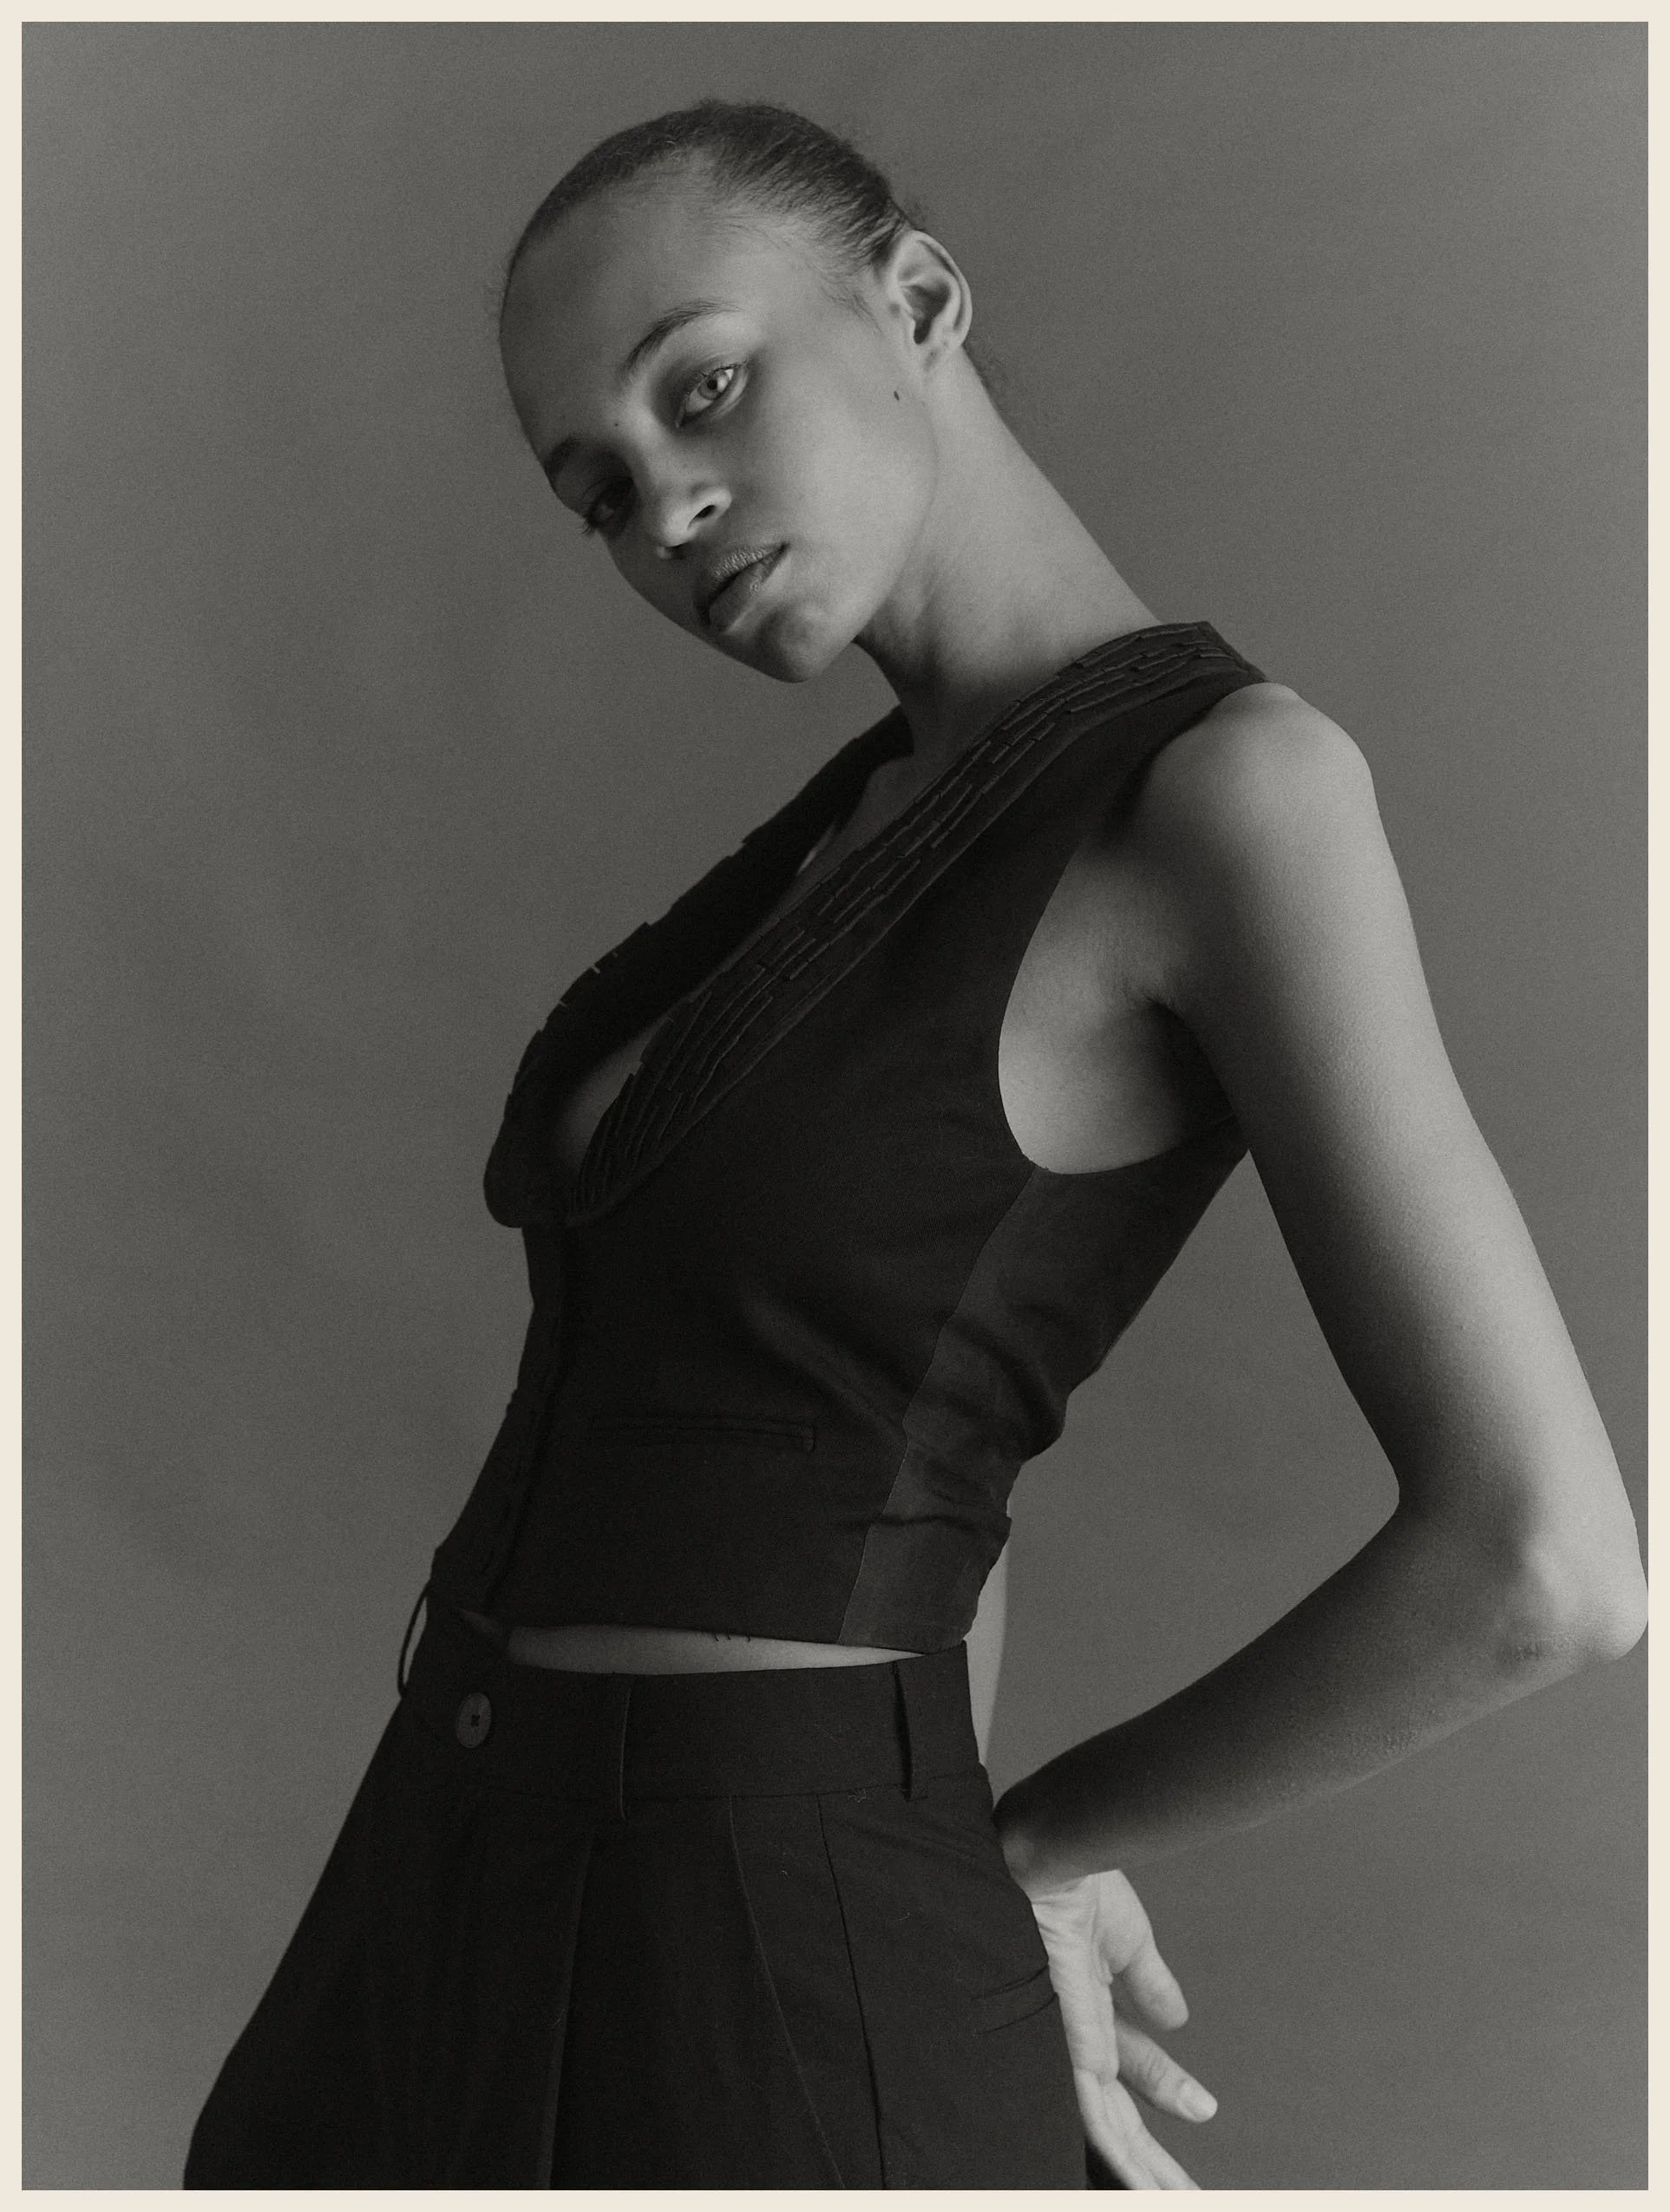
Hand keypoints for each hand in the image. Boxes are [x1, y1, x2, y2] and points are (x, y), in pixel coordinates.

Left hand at [1023, 1868, 1215, 2188]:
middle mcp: (1074, 2032)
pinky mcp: (1066, 2049)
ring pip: (1107, 2129)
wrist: (1053, 1853)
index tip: (1203, 2108)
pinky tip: (1140, 2183)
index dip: (1166, 2088)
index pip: (1132, 2066)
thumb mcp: (1126, 1939)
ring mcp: (1067, 2044)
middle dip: (1155, 2154)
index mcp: (1088, 2005)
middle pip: (1119, 2111)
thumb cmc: (1072, 1881)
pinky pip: (1093, 2118)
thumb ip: (1149, 1982)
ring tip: (1172, 2199)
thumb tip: (1179, 2019)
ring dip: (1143, 2169)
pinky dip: (1120, 2156)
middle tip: (1190, 2190)